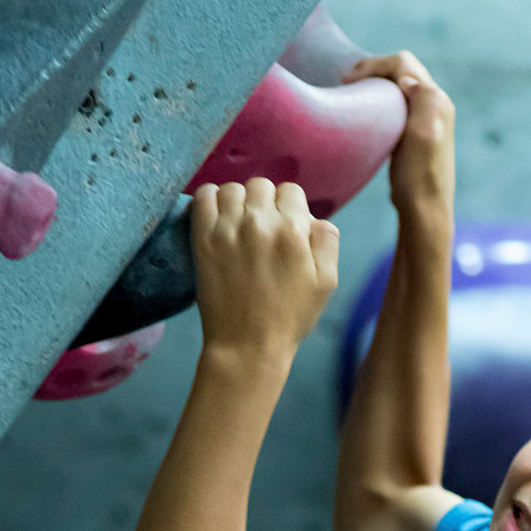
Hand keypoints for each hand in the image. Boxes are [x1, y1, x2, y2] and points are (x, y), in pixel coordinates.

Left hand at [190, 179, 338, 358]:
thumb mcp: (327, 282)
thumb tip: (313, 217)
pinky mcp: (203, 240)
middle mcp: (260, 223)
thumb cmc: (289, 317)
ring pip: (232, 188)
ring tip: (238, 225)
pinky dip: (210, 200)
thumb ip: (327, 240)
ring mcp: (228, 229)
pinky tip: (217, 219)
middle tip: (261, 229)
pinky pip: (203, 196)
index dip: (289, 208)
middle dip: (264, 203)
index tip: (284, 228)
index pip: (291, 190)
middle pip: (261, 185)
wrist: (247, 346)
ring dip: (237, 202)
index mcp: (293, 230)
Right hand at [343, 51, 454, 212]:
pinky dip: (380, 96)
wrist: (424, 209)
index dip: (374, 65)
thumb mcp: (421, 136)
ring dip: (376, 80)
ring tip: (352, 89)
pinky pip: (398, 100)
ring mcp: (427, 117)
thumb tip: (406, 79)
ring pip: (400, 83)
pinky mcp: (417, 130)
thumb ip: (422, 100)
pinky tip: (366, 109)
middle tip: (346, 80)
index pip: (402, 64)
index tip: (347, 80)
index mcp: (435, 100)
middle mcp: (435, 104)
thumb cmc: (418, 177)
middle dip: (374, 68)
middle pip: (403, 69)